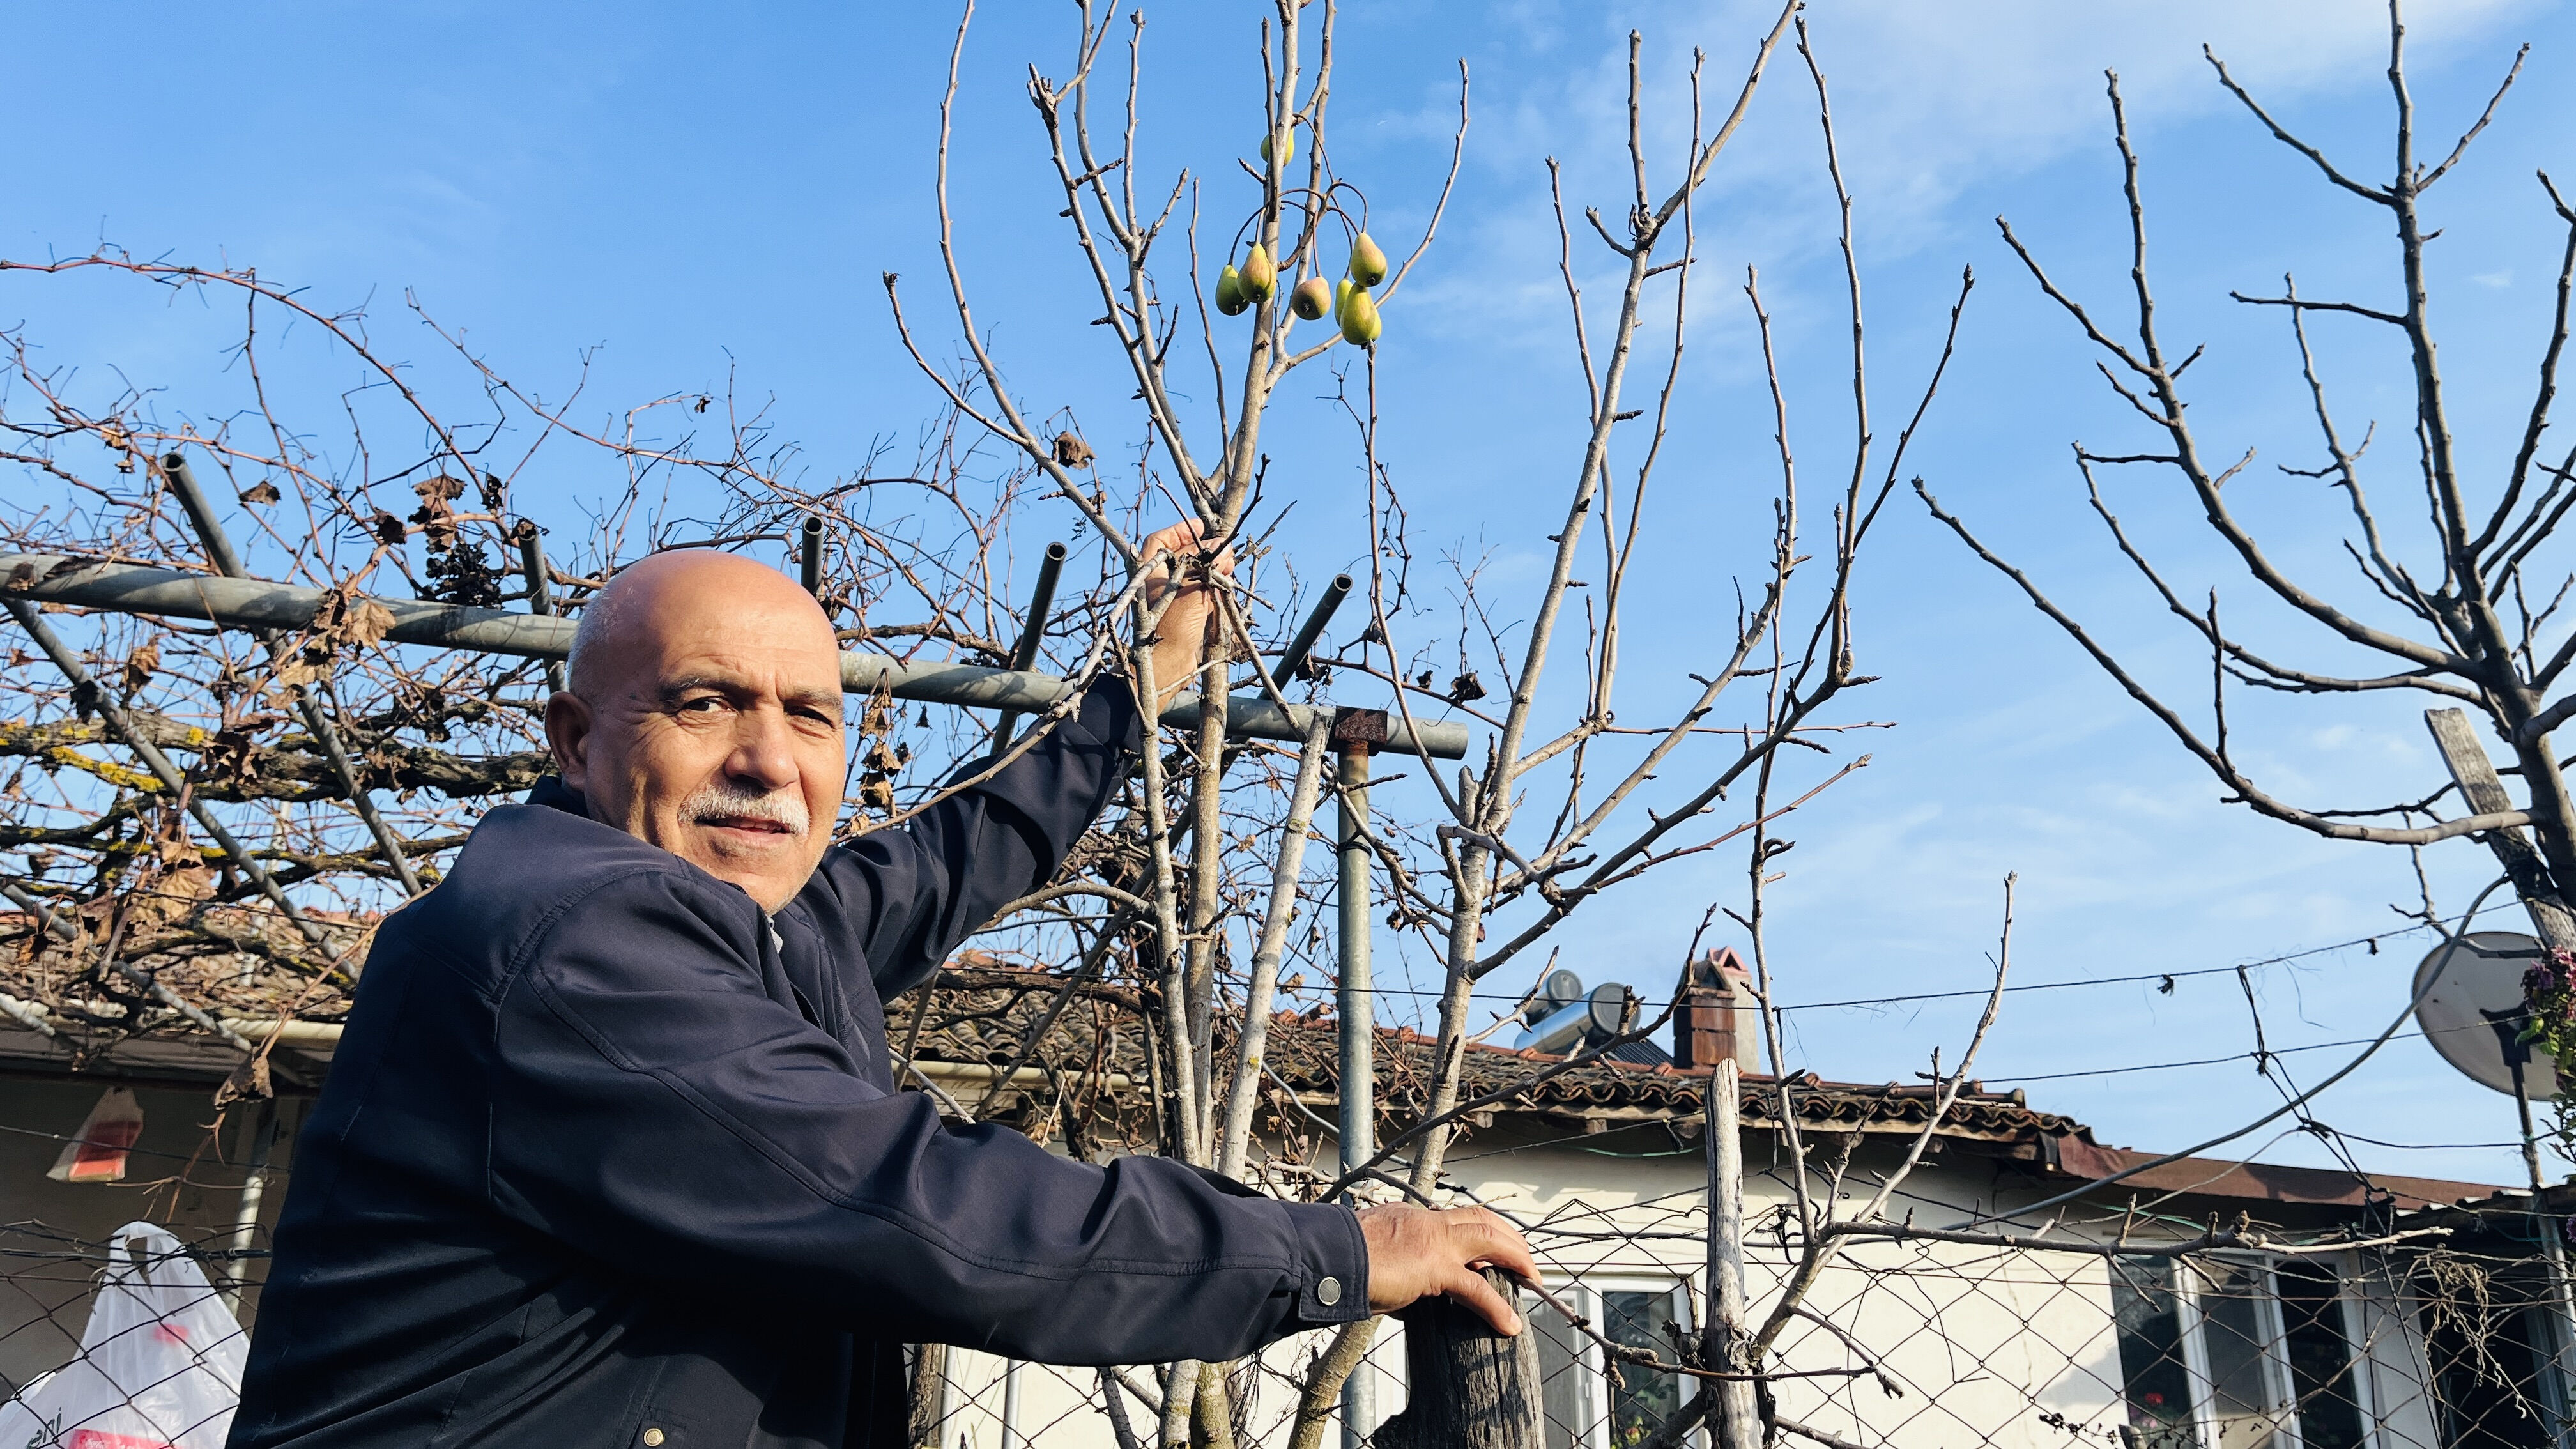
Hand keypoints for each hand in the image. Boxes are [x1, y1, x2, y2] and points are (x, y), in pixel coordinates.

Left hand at [1136, 518, 1237, 709]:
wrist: (1165, 667)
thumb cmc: (1170, 627)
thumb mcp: (1192, 591)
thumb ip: (1209, 567)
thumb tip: (1224, 549)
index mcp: (1149, 573)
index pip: (1162, 541)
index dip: (1181, 530)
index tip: (1202, 526)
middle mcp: (1157, 584)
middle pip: (1182, 558)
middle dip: (1206, 552)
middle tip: (1225, 551)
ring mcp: (1170, 601)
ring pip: (1194, 577)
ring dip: (1212, 571)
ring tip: (1229, 568)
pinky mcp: (1183, 617)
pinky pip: (1200, 596)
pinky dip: (1213, 591)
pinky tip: (1226, 588)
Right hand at [1355, 1204, 1535, 1335]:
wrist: (1325, 1258)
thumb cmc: (1337, 1263)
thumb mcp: (1370, 1263)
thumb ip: (1392, 1275)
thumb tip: (1400, 1299)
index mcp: (1410, 1218)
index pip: (1454, 1220)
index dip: (1479, 1232)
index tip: (1491, 1250)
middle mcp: (1426, 1221)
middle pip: (1481, 1219)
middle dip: (1509, 1238)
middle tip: (1525, 1260)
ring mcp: (1433, 1241)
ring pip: (1490, 1240)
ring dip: (1517, 1259)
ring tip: (1533, 1280)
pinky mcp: (1435, 1267)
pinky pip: (1477, 1287)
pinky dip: (1497, 1306)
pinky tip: (1509, 1324)